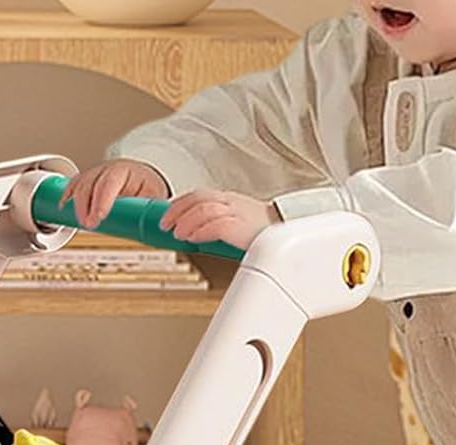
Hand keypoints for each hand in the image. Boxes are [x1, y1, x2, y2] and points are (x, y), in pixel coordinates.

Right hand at [60, 159, 171, 229]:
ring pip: (79, 184)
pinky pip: (73, 186)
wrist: (142, 179)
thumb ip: (147, 209)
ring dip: (76, 205)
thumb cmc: (146, 189)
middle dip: (86, 205)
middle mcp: (108, 169)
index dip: (102, 199)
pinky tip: (64, 209)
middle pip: (90, 182)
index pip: (110, 181)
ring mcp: (95, 174)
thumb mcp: (152, 198)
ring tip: (80, 222)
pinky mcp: (86, 181)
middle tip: (89, 224)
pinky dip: (67, 197)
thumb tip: (151, 225)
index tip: (99, 216)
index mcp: (126, 171)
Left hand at [159, 190, 279, 250]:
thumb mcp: (240, 226)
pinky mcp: (243, 227)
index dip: (180, 203)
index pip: (202, 194)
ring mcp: (239, 213)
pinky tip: (192, 238)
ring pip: (204, 208)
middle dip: (176, 210)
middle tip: (163, 224)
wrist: (292, 237)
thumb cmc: (268, 234)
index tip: (167, 215)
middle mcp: (234, 203)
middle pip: (199, 197)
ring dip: (185, 221)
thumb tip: (199, 239)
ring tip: (176, 233)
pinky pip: (216, 224)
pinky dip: (200, 230)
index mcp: (233, 201)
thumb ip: (220, 227)